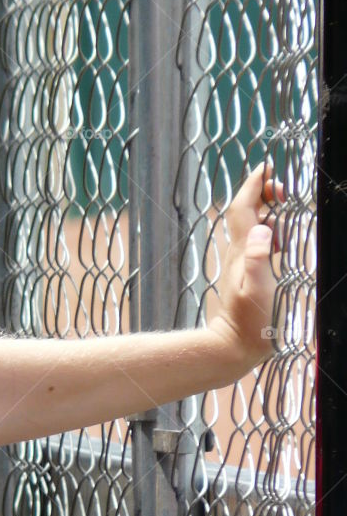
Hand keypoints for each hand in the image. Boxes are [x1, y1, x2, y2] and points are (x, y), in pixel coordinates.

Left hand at [210, 163, 284, 370]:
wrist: (233, 346)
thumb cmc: (249, 323)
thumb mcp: (257, 290)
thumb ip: (259, 260)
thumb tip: (265, 229)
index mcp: (243, 253)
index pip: (244, 210)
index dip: (253, 187)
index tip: (265, 168)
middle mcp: (239, 254)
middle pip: (245, 213)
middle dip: (260, 193)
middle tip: (280, 187)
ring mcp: (241, 264)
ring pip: (250, 226)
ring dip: (265, 209)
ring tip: (282, 204)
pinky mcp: (246, 274)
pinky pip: (255, 241)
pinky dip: (267, 229)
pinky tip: (277, 237)